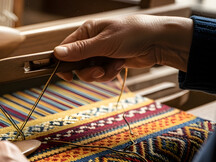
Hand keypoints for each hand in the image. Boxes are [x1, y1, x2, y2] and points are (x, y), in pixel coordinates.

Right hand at [54, 15, 192, 81]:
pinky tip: (120, 65)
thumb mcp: (104, 43)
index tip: (66, 75)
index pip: (65, 49)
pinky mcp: (109, 62)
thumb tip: (57, 53)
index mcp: (87, 31)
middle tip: (99, 71)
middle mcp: (91, 42)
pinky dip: (109, 73)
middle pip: (76, 65)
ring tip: (115, 65)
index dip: (63, 63)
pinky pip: (101, 74)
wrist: (158, 42)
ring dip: (102, 73)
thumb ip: (80, 50)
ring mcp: (100, 53)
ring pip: (89, 72)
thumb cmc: (133, 34)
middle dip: (88, 71)